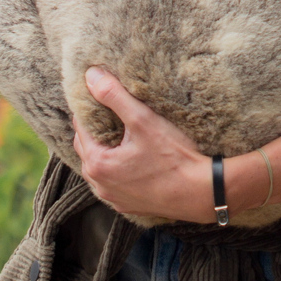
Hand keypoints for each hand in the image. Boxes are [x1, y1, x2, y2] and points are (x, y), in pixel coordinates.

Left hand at [73, 68, 215, 222]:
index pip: (80, 129)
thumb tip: (90, 75)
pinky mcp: (129, 205)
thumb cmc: (172, 157)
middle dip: (93, 129)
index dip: (87, 110)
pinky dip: (116, 168)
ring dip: (104, 150)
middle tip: (108, 111)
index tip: (98, 96)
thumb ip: (114, 96)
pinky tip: (131, 157)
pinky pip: (113, 182)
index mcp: (98, 164)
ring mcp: (114, 198)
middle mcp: (101, 186)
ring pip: (98, 168)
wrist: (200, 192)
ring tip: (119, 132)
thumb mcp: (142, 120)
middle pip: (86, 149)